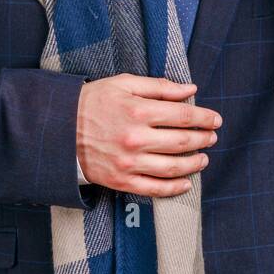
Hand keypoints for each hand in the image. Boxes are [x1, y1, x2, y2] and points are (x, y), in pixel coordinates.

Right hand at [76, 74, 220, 196]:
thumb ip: (159, 86)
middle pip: (182, 142)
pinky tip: (186, 182)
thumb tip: (191, 90)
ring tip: (203, 158)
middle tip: (213, 137)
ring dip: (194, 164)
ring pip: (173, 167)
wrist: (58, 128)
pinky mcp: (121, 180)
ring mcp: (129, 163)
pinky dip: (174, 188)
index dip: (204, 118)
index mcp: (138, 111)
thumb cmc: (93, 101)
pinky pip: (154, 189)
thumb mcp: (124, 84)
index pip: (183, 116)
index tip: (215, 119)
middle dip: (203, 139)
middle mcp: (136, 138)